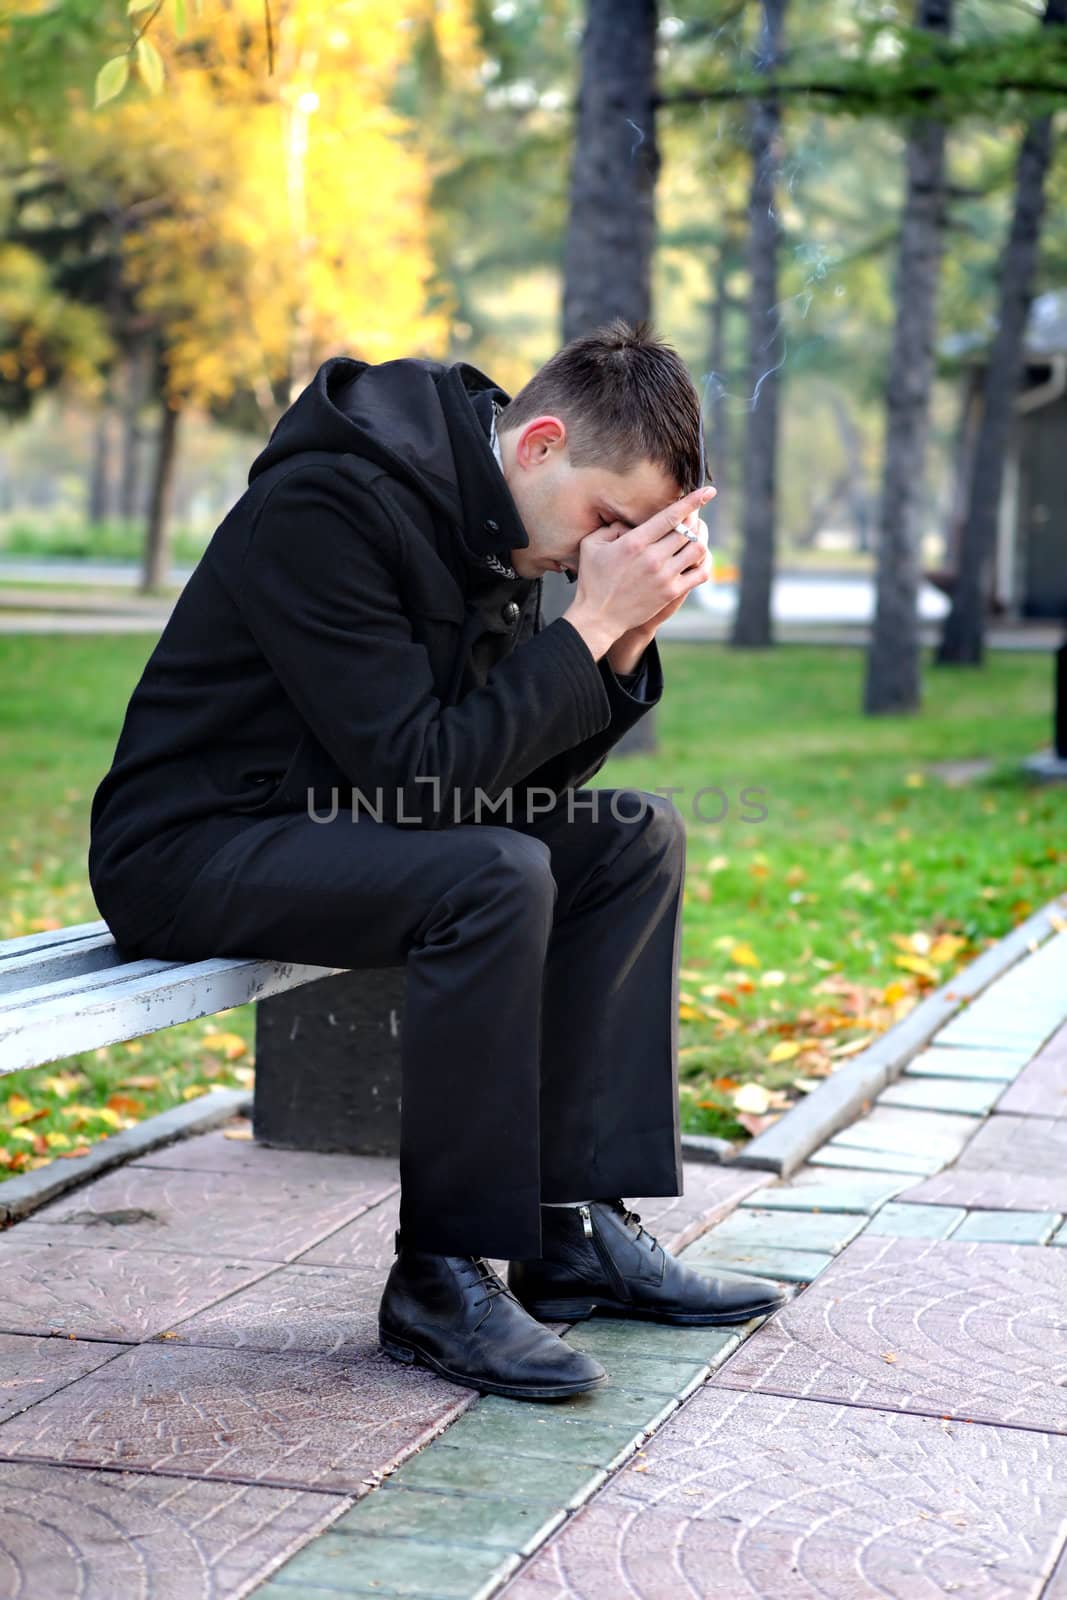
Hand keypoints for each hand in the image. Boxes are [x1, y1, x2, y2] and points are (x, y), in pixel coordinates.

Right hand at [563, 486, 714, 661]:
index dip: (692, 501)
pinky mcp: (671, 593)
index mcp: (634, 542)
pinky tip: (698, 559)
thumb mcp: (591, 545)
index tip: (708, 491)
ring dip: (701, 540)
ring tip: (696, 537)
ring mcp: (664, 576)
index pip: (671, 516)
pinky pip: (700, 574)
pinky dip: (704, 563)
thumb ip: (610, 527)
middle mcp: (652, 557)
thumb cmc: (593, 580)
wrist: (598, 617)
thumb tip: (629, 522)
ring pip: (698, 549)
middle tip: (693, 518)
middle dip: (695, 520)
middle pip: (688, 530)